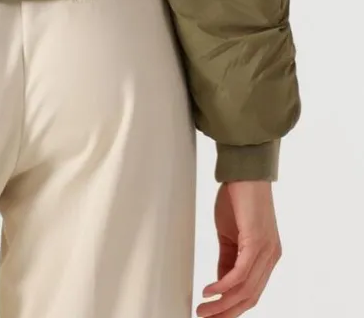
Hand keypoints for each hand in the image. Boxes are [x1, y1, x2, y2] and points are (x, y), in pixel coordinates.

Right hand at [197, 181, 281, 316]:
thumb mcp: (231, 235)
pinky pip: (241, 273)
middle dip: (226, 312)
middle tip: (206, 317)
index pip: (252, 292)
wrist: (245, 172)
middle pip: (250, 297)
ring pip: (246, 289)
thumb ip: (229, 260)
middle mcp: (271, 257)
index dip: (233, 307)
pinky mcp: (257, 242)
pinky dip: (223, 285)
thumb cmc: (239, 197)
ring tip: (204, 309)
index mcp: (267, 256)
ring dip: (222, 303)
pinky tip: (210, 290)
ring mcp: (267, 251)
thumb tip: (222, 283)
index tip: (214, 314)